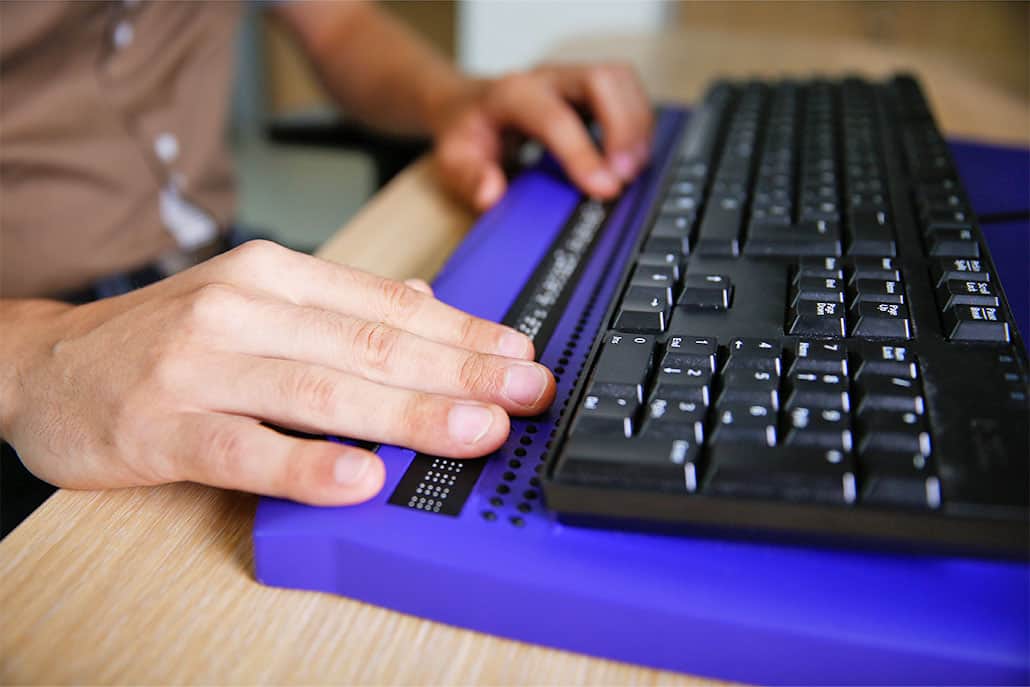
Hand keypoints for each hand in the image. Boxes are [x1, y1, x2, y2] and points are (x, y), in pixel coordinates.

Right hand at [0, 241, 554, 504]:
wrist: (45, 364)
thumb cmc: (165, 337)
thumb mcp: (256, 300)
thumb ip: (342, 305)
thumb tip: (425, 300)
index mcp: (276, 277)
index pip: (389, 305)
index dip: (463, 333)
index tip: (521, 357)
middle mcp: (244, 310)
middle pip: (370, 344)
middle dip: (459, 371)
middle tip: (524, 395)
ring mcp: (201, 367)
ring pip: (319, 390)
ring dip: (405, 413)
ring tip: (473, 431)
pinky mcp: (162, 426)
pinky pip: (244, 448)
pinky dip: (305, 464)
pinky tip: (361, 478)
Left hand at [433, 63, 653, 209]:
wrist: (469, 107)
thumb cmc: (467, 133)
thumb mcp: (452, 160)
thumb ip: (469, 178)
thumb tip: (491, 194)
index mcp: (513, 94)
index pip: (556, 119)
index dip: (584, 154)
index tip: (604, 189)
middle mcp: (548, 78)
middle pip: (602, 81)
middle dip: (624, 128)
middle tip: (626, 175)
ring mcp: (572, 80)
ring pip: (622, 82)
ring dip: (638, 125)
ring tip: (633, 170)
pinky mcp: (591, 91)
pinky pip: (627, 94)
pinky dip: (638, 125)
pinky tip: (631, 158)